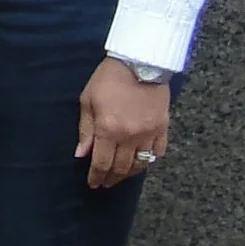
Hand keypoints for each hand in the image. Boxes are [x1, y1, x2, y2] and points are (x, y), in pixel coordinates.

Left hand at [78, 55, 169, 190]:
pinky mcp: (163, 128)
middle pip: (121, 168)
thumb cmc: (109, 78)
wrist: (140, 61)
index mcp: (109, 130)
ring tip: (121, 175)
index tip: (93, 184)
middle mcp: (130, 136)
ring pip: (140, 164)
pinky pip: (158, 152)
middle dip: (111, 178)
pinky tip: (142, 162)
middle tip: (105, 183)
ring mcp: (149, 133)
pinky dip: (150, 160)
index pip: (101, 163)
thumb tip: (81, 154)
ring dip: (129, 173)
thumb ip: (85, 130)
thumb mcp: (88, 100)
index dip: (96, 176)